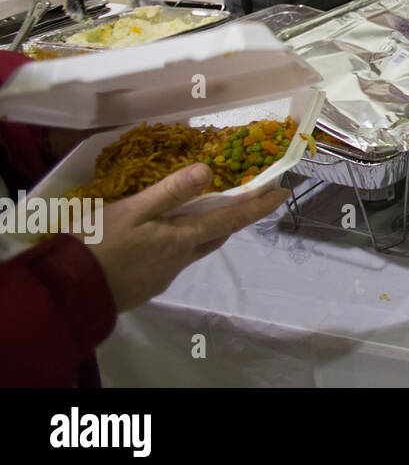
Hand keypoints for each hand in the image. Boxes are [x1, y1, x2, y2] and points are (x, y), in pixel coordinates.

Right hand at [84, 163, 289, 312]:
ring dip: (202, 229)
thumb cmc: (99, 246)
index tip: (283, 193)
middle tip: (238, 197)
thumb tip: (208, 170)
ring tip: (196, 210)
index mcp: (183, 238)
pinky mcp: (146, 284)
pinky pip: (171, 259)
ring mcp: (163, 274)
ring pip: (194, 247)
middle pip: (216, 234)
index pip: (232, 218)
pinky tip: (157, 236)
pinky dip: (176, 243)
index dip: (259, 205)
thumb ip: (171, 191)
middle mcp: (180, 259)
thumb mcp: (132, 211)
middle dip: (232, 216)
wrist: (69, 294)